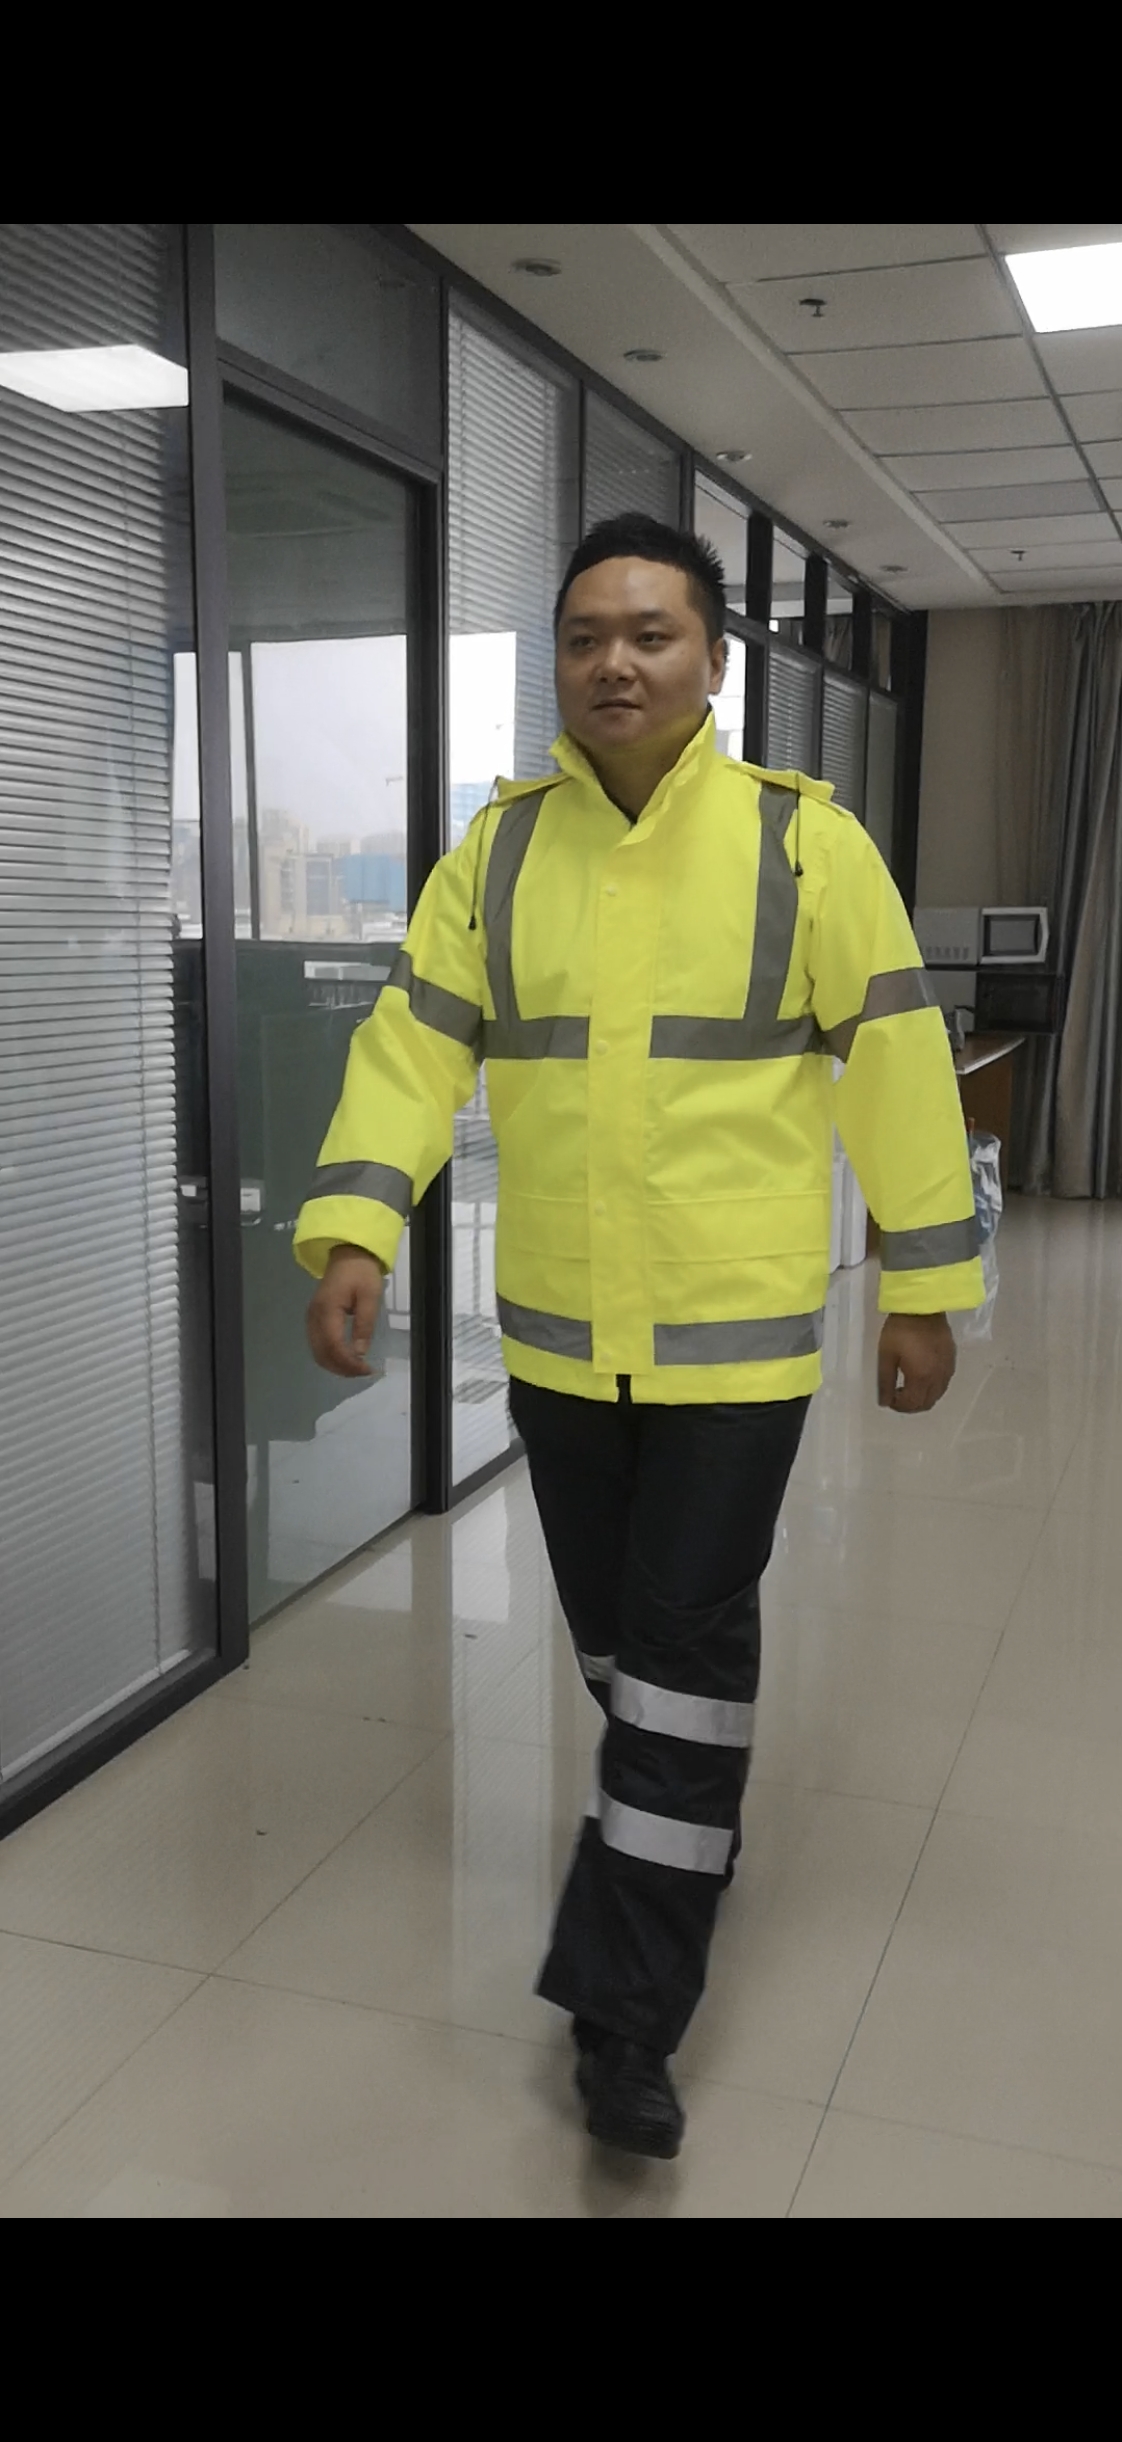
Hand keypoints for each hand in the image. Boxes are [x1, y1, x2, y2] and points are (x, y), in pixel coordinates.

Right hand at [306, 1246, 384, 1378]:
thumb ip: (364, 1325)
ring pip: (317, 1352)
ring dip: (335, 1365)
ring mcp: (311, 1318)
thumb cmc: (361, 1273)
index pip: (334, 1346)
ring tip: (356, 1368)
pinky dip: (330, 1356)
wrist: (348, 1253)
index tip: (366, 1370)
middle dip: (342, 1368)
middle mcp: (314, 1317)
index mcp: (327, 1310)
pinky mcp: (314, 1318)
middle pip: (322, 1353)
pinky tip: (346, 1357)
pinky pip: (317, 1344)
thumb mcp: (370, 1297)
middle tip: (363, 1372)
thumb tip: (359, 1353)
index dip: (349, 1363)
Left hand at [877, 1312, 955, 1413]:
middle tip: (897, 1396)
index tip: (888, 1398)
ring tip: (908, 1386)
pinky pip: (943, 1382)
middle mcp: (938, 1378)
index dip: (898, 1405)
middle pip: (926, 1403)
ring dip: (922, 1397)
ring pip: (937, 1394)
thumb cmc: (900, 1330)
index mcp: (921, 1378)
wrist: (922, 1306)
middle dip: (911, 1405)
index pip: (911, 1404)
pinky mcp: (952, 1359)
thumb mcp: (886, 1356)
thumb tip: (883, 1402)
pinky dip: (932, 1387)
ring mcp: (947, 1369)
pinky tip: (922, 1376)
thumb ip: (885, 1382)